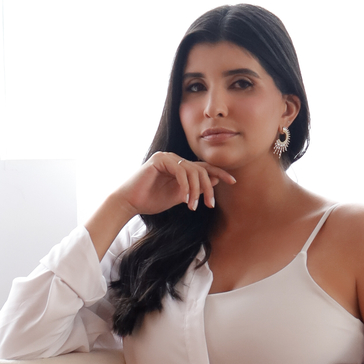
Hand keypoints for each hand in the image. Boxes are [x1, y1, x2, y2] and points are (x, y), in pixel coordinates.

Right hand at [118, 151, 235, 217]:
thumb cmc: (151, 201)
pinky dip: (185, 186)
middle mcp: (175, 159)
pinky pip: (180, 171)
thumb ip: (195, 189)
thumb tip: (215, 180)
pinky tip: (184, 199)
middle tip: (209, 204)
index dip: (219, 173)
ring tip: (193, 206)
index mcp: (180, 167)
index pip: (203, 167)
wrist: (130, 203)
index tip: (233, 182)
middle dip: (208, 188)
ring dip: (195, 190)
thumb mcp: (179, 197)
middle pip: (201, 169)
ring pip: (192, 171)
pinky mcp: (160, 159)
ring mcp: (167, 157)